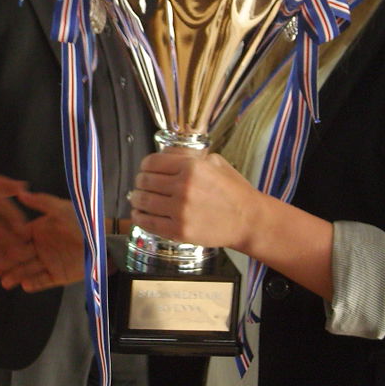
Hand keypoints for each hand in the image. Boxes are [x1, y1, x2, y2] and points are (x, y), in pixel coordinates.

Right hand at [0, 190, 83, 291]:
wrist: (105, 239)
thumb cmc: (82, 221)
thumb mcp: (60, 209)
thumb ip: (40, 202)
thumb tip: (20, 193)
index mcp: (38, 230)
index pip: (16, 238)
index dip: (3, 244)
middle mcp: (40, 247)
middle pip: (17, 257)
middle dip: (3, 264)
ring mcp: (49, 262)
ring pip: (27, 271)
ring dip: (15, 276)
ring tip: (4, 282)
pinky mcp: (59, 276)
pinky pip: (44, 281)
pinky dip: (34, 284)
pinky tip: (24, 286)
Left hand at [129, 148, 257, 250]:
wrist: (248, 220)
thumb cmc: (233, 191)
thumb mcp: (214, 162)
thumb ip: (187, 156)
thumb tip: (162, 154)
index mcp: (191, 167)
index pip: (152, 162)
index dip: (145, 166)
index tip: (145, 170)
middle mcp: (183, 187)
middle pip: (144, 181)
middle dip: (140, 182)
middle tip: (141, 185)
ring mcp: (180, 211)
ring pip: (142, 201)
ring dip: (136, 199)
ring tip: (138, 199)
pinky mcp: (179, 231)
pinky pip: (148, 222)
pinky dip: (139, 217)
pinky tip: (140, 214)